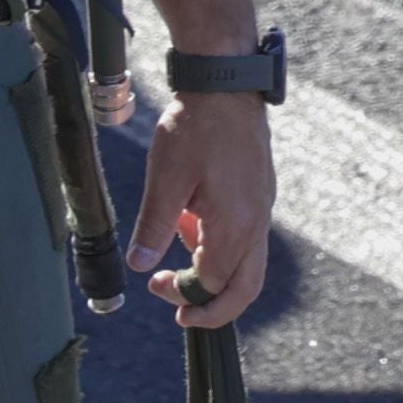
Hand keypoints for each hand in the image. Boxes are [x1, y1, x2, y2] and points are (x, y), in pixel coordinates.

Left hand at [125, 93, 273, 329]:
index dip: (182, 293)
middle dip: (214, 309)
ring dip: (216, 277)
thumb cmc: (195, 128)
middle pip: (245, 289)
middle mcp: (256, 224)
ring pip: (249, 266)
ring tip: (178, 265)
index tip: (154, 283)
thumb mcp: (165, 178)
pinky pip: (247, 240)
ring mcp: (262, 210)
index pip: (211, 284)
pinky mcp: (260, 196)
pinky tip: (191, 228)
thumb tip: (140, 267)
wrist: (226, 86)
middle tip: (182, 315)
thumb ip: (154, 226)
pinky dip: (222, 250)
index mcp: (235, 226)